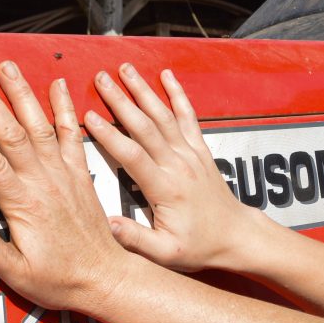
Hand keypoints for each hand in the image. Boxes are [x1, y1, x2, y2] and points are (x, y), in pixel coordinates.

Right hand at [0, 61, 133, 315]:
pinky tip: (58, 85)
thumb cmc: (61, 280)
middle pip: (11, 132)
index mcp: (23, 204)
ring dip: (22, 93)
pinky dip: (65, 108)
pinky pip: (72, 135)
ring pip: (39, 125)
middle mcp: (43, 181)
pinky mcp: (81, 173)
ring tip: (6, 66)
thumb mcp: (18, 274)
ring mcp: (64, 173)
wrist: (107, 279)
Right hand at [85, 65, 263, 272]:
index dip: (108, 134)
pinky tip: (166, 76)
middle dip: (121, 100)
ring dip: (143, 90)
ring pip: (164, 115)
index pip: (132, 154)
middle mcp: (178, 164)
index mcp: (165, 187)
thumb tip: (108, 224)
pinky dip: (177, 94)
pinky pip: (188, 116)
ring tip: (125, 70)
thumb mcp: (166, 252)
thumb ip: (135, 238)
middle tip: (100, 80)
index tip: (88, 116)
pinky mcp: (200, 149)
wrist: (236, 236)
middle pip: (145, 125)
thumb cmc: (200, 245)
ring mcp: (190, 153)